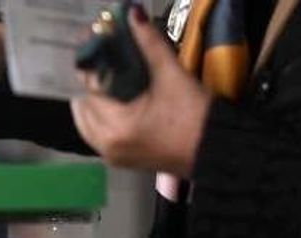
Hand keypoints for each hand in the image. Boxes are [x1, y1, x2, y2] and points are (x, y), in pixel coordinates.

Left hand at [70, 6, 210, 176]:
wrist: (218, 149)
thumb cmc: (195, 116)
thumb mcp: (171, 75)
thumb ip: (149, 43)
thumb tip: (133, 15)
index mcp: (115, 127)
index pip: (90, 90)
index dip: (91, 65)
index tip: (94, 45)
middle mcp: (107, 146)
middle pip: (82, 108)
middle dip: (91, 85)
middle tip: (103, 63)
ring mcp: (113, 156)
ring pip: (88, 124)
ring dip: (95, 103)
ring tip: (109, 80)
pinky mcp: (121, 160)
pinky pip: (99, 136)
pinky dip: (102, 118)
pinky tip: (116, 101)